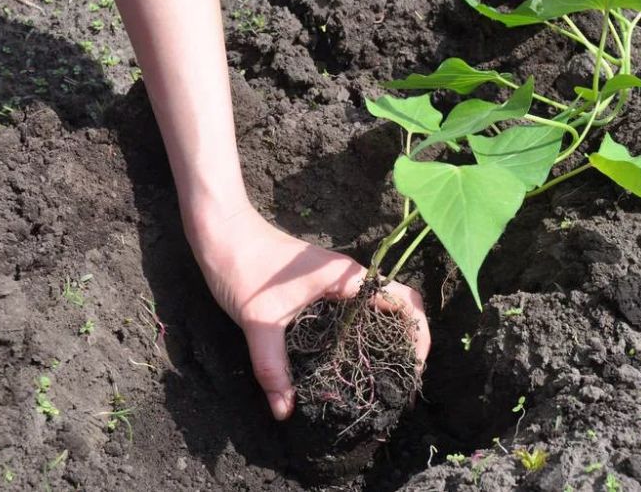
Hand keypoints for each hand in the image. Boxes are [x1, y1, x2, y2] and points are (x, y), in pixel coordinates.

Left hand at [188, 206, 430, 419]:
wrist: (221, 231)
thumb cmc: (244, 266)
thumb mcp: (258, 322)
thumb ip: (272, 367)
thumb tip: (283, 410)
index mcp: (348, 278)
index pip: (404, 301)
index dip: (419, 335)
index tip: (413, 369)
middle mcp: (349, 278)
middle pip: (398, 307)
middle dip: (407, 343)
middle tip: (399, 382)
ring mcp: (335, 281)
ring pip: (376, 309)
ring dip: (385, 338)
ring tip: (380, 376)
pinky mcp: (319, 287)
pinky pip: (354, 310)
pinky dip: (362, 333)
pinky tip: (347, 358)